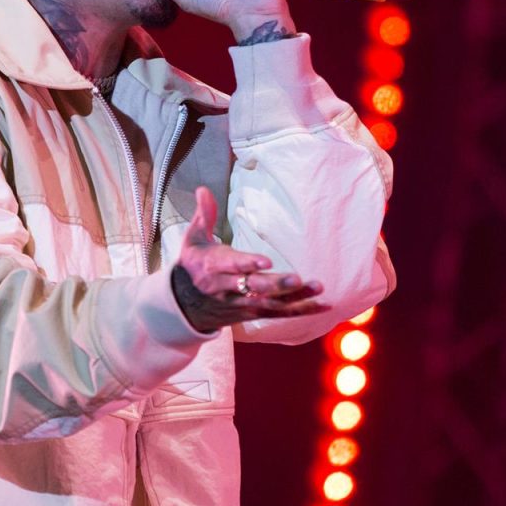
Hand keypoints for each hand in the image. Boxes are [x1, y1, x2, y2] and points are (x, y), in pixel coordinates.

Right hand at [171, 186, 325, 331]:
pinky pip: (277, 314)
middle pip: (252, 287)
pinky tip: (323, 305)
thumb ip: (203, 215)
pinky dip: (301, 310)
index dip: (248, 264)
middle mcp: (225, 288)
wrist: (182, 305)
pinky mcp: (250, 313)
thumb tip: (204, 190)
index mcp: (211, 266)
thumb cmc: (192, 265)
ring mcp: (239, 304)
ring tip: (318, 287)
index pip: (231, 265)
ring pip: (269, 303)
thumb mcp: (192, 239)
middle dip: (275, 284)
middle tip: (298, 278)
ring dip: (295, 297)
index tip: (266, 261)